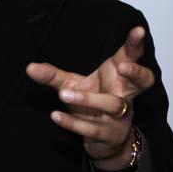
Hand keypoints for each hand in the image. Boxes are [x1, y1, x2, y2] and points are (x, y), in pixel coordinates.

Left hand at [26, 26, 154, 169]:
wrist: (104, 141)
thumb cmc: (93, 104)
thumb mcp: (72, 84)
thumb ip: (53, 75)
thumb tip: (30, 67)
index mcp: (118, 76)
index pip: (131, 57)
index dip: (136, 44)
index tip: (138, 30)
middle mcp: (124, 94)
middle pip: (142, 81)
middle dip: (136, 73)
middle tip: (123, 66)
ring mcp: (119, 115)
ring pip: (112, 105)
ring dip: (88, 99)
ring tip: (63, 94)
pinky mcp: (108, 134)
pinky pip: (92, 128)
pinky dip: (73, 122)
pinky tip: (55, 115)